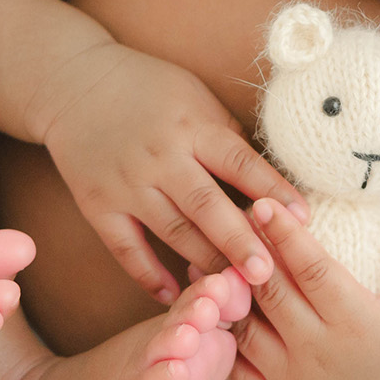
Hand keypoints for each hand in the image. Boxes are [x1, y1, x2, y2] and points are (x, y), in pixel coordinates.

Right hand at [38, 41, 309, 303]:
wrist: (76, 84)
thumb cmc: (152, 91)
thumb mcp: (196, 100)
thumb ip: (228, 141)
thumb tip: (271, 186)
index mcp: (193, 126)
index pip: (239, 162)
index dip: (272, 190)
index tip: (303, 218)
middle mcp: (161, 156)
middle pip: (206, 205)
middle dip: (239, 241)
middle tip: (268, 274)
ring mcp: (127, 183)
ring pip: (172, 232)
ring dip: (204, 264)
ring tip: (235, 294)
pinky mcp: (98, 205)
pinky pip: (126, 248)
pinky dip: (149, 275)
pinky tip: (175, 295)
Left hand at [229, 198, 379, 379]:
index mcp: (357, 323)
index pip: (310, 268)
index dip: (284, 234)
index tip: (262, 203)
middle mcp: (319, 351)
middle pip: (270, 290)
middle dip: (248, 249)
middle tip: (231, 215)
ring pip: (245, 325)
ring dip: (225, 290)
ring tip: (211, 254)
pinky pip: (236, 364)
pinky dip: (222, 333)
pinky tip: (214, 305)